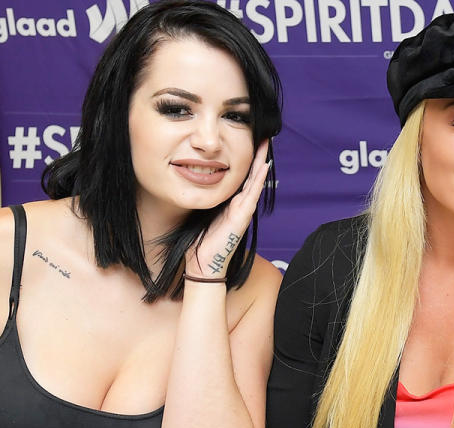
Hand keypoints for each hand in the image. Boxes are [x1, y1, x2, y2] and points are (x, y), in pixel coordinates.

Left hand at [184, 140, 270, 279]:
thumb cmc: (200, 244)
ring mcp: (243, 211)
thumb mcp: (199, 215)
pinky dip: (258, 179)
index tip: (246, 141)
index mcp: (229, 204)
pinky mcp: (242, 217)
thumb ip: (200, 201)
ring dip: (260, 162)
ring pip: (254, 181)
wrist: (204, 265)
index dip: (244, 160)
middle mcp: (238, 205)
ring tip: (264, 144)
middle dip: (256, 156)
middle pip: (250, 175)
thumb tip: (188, 185)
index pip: (239, 177)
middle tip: (262, 136)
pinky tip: (263, 165)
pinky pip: (252, 194)